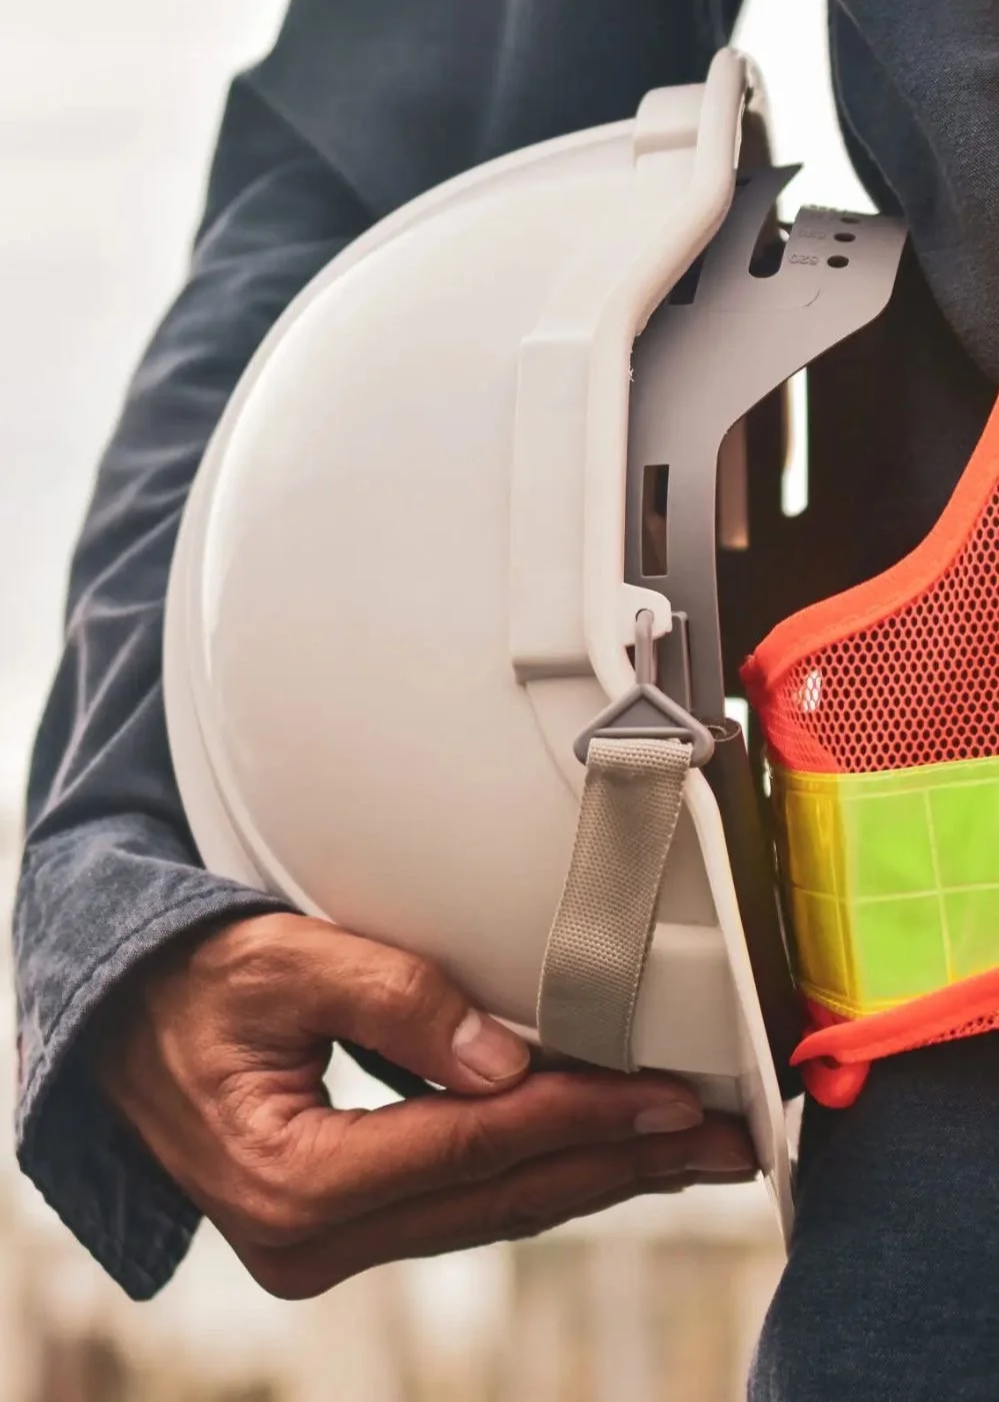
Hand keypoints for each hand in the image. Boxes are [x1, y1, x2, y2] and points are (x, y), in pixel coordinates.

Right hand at [92, 913, 755, 1298]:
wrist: (121, 1026)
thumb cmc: (191, 983)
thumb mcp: (282, 963)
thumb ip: (394, 1002)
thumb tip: (509, 1062)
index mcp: (291, 1180)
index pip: (471, 1148)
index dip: (580, 1118)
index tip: (670, 1098)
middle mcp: (311, 1237)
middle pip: (501, 1197)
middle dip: (621, 1163)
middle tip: (725, 1140)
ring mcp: (327, 1242)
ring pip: (495, 1210)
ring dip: (598, 1173)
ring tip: (690, 1150)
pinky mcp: (345, 1225)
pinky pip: (467, 1202)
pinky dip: (542, 1171)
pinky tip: (602, 1151)